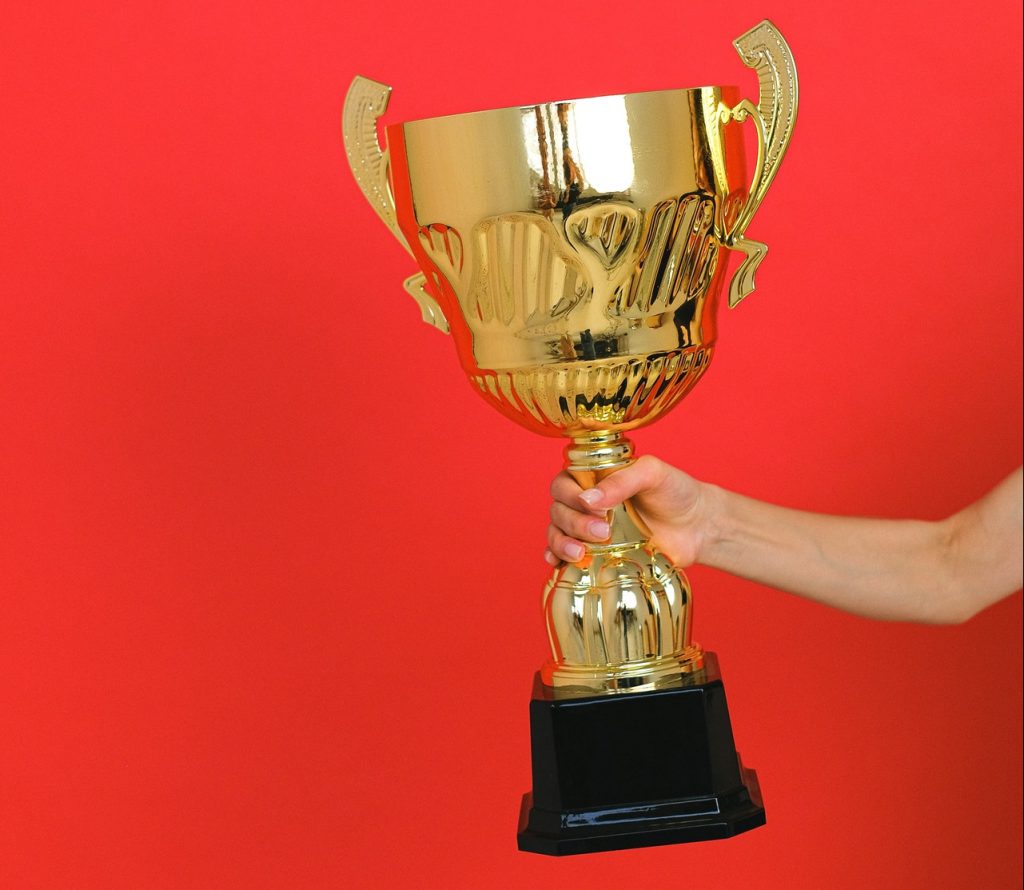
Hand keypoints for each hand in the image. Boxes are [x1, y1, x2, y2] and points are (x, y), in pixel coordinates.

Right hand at [545, 455, 715, 567]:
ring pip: (557, 534)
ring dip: (561, 543)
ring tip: (580, 553)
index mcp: (595, 478)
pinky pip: (565, 557)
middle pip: (559, 511)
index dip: (570, 496)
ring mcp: (589, 531)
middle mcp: (587, 504)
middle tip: (603, 531)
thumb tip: (588, 499)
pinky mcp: (597, 555)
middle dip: (573, 522)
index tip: (594, 507)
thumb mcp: (653, 473)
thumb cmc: (676, 492)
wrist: (698, 527)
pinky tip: (557, 564)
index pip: (564, 483)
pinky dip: (556, 560)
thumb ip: (622, 480)